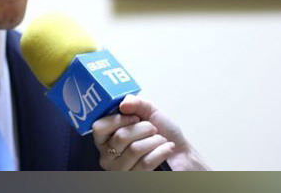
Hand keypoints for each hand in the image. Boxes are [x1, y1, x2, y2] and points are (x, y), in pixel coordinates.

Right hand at [92, 95, 209, 170]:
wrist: (181, 153)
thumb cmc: (163, 132)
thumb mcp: (149, 111)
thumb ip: (135, 102)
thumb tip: (123, 104)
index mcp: (106, 137)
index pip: (99, 127)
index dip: (118, 120)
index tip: (135, 117)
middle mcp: (108, 155)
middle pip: (120, 137)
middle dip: (143, 129)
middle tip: (153, 129)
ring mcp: (120, 170)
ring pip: (134, 150)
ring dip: (154, 141)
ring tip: (160, 140)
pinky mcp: (135, 179)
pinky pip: (146, 163)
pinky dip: (161, 152)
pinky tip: (166, 149)